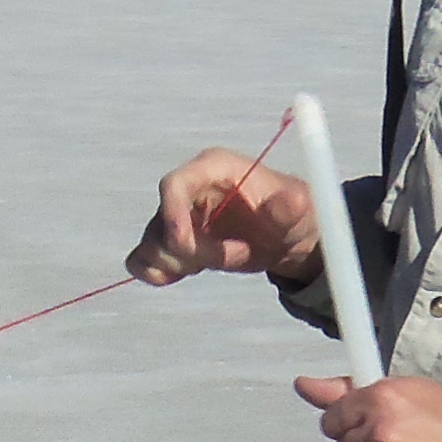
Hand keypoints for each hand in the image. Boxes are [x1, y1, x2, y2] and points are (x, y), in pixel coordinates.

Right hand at [129, 149, 319, 288]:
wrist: (286, 238)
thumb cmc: (291, 215)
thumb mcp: (299, 210)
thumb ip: (290, 206)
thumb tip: (291, 202)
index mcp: (212, 168)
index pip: (174, 184)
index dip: (172, 214)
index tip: (186, 245)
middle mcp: (187, 189)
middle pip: (162, 225)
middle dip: (196, 251)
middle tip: (239, 254)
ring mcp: (174, 217)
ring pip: (151, 247)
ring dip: (183, 264)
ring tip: (225, 259)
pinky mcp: (169, 242)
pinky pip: (141, 261)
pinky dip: (160, 274)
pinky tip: (193, 271)